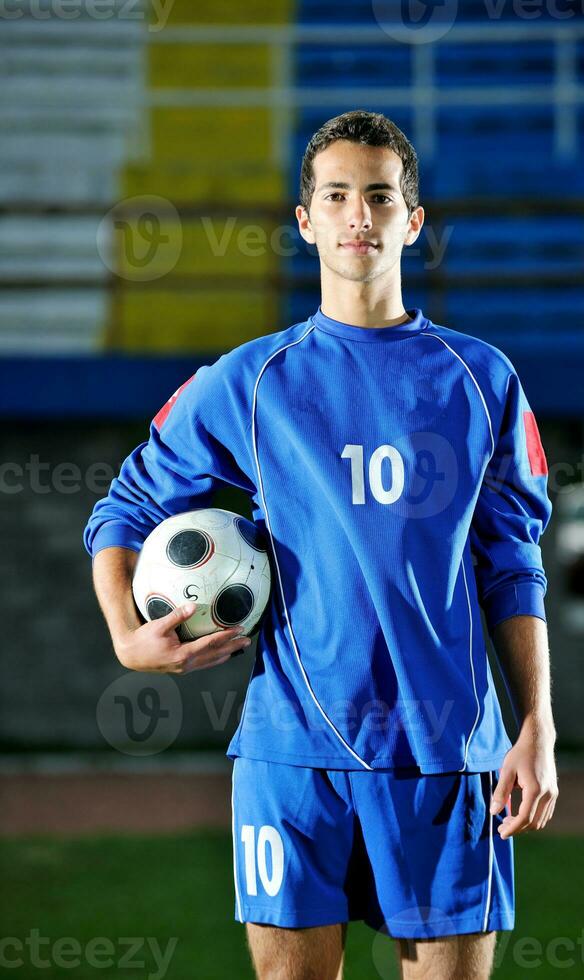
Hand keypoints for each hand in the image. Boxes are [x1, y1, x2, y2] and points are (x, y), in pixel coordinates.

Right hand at [114, 601, 251, 673]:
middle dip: (232, 647)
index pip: (210, 644)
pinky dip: (215, 658)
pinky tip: (222, 655)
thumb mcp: (159, 625)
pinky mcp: (182, 669)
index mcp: (182, 654)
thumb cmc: (143, 639)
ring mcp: (184, 668)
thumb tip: (193, 606)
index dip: (226, 636)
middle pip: (215, 655)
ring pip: (211, 662)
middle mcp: (186, 664)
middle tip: (247, 640)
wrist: (131, 656)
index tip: (239, 629)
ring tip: (239, 647)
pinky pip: (204, 664)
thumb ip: (177, 616)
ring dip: (226, 654)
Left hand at [489, 719, 558, 838]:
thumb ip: (500, 792)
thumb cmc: (520, 754)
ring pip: (541, 820)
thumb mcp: (506, 771)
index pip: (525, 818)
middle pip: (534, 823)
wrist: (538, 741)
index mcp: (535, 790)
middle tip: (501, 827)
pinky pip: (545, 813)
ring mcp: (553, 794)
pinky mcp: (553, 792)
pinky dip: (533, 819)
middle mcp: (547, 794)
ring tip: (508, 821)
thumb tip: (493, 812)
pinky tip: (520, 814)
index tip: (501, 834)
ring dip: (526, 825)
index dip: (513, 829)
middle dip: (517, 829)